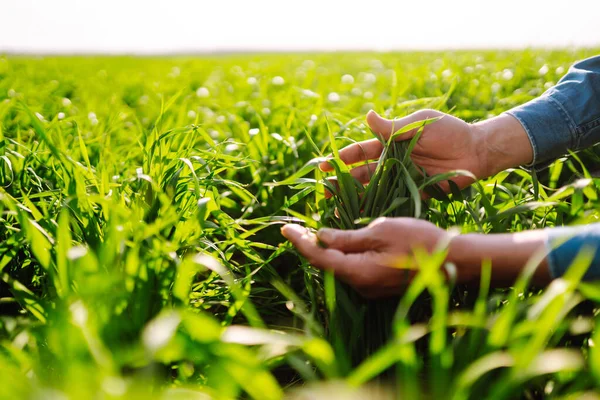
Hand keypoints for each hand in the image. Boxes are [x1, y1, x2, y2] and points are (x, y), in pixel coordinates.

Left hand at [281, 217, 449, 297]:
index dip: (299, 242)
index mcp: (357, 273)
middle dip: (308, 246)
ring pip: (338, 267)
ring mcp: (369, 288)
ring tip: (311, 231)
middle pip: (325, 265)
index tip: (284, 228)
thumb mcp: (379, 231)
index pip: (318, 258)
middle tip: (295, 227)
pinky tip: (338, 242)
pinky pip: (352, 270)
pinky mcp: (378, 285)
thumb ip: (347, 237)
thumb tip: (320, 237)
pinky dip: (341, 255)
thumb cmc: (418, 241)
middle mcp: (360, 286)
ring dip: (324, 250)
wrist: (453, 262)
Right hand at [321, 109, 533, 192]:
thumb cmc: (450, 132)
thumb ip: (393, 127)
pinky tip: (362, 216)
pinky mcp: (414, 194)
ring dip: (354, 197)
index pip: (362, 151)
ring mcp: (402, 180)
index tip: (327, 164)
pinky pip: (392, 202)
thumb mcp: (420, 124)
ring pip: (373, 189)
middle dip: (342, 181)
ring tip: (334, 205)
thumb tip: (367, 116)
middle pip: (362, 173)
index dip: (345, 158)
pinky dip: (377, 209)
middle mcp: (393, 163)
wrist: (478, 151)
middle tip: (324, 189)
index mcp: (391, 143)